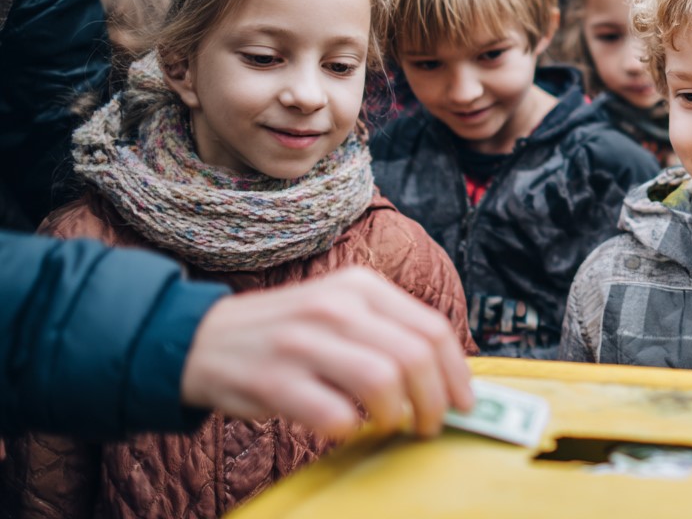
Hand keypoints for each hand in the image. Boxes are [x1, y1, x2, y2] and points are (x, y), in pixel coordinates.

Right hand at [180, 267, 473, 437]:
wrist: (203, 339)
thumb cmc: (288, 333)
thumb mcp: (341, 309)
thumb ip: (389, 332)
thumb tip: (449, 377)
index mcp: (360, 286)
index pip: (432, 328)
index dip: (457, 372)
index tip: (464, 402)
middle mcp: (335, 306)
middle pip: (415, 357)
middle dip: (435, 401)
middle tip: (430, 424)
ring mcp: (302, 341)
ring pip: (383, 381)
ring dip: (397, 415)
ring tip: (390, 425)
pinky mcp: (273, 379)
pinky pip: (334, 414)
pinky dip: (349, 430)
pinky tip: (344, 427)